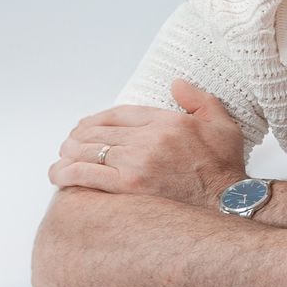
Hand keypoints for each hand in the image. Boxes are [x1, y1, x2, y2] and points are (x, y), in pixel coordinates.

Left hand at [47, 80, 246, 203]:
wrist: (228, 202)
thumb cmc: (224, 168)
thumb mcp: (222, 125)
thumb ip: (199, 100)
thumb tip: (176, 83)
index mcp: (168, 122)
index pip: (120, 113)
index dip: (98, 118)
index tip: (87, 125)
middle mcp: (149, 139)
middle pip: (98, 131)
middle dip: (78, 136)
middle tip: (70, 143)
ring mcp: (137, 162)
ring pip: (88, 151)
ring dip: (68, 153)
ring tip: (62, 158)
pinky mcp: (128, 186)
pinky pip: (86, 174)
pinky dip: (67, 172)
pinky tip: (59, 174)